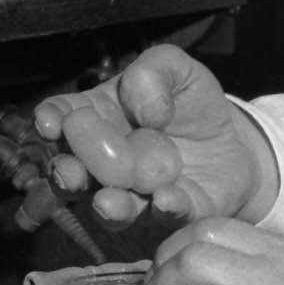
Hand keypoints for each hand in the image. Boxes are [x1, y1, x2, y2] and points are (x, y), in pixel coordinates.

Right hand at [24, 45, 279, 231]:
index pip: (63, 118)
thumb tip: (146, 110)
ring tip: (107, 202)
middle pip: (76, 172)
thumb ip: (154, 72)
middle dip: (70, 172)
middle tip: (71, 171)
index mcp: (98, 118)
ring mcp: (137, 193)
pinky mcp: (174, 212)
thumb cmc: (191, 101)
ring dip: (109, 206)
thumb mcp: (176, 69)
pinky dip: (165, 209)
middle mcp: (106, 164)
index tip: (49, 124)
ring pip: (113, 207)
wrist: (234, 139)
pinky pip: (167, 216)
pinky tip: (167, 199)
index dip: (51, 120)